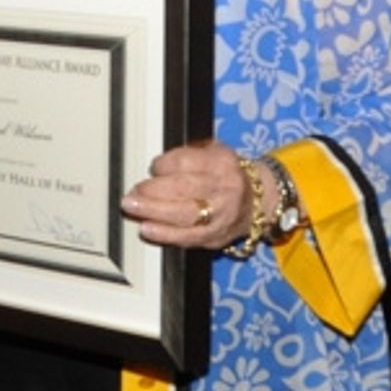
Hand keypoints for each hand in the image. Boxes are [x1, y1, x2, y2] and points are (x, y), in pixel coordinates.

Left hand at [122, 140, 273, 251]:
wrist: (257, 201)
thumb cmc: (225, 174)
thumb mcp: (213, 152)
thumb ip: (187, 154)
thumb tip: (154, 167)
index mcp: (221, 161)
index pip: (186, 161)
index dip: (163, 166)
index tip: (152, 168)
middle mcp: (224, 188)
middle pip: (184, 188)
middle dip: (153, 191)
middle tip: (132, 192)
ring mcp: (221, 214)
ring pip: (184, 215)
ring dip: (154, 212)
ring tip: (133, 208)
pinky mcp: (216, 236)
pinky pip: (188, 237)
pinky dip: (165, 234)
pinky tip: (147, 229)